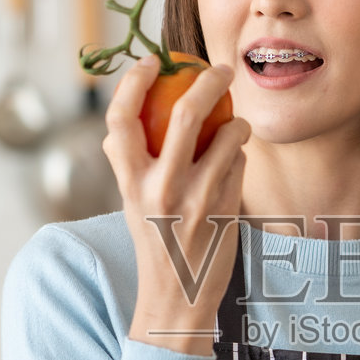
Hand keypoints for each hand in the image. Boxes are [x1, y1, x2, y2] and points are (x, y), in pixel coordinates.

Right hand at [102, 55, 252, 354]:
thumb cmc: (154, 242)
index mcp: (129, 183)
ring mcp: (197, 200)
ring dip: (237, 122)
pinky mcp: (226, 210)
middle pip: (185, 112)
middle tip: (222, 67)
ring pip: (226, 136)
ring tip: (236, 124)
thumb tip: (122, 120)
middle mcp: (161, 189)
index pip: (121, 118)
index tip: (152, 60)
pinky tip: (235, 162)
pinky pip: (238, 164)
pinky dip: (238, 156)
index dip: (133, 81)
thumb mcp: (130, 204)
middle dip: (209, 79)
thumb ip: (126, 163)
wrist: (177, 299)